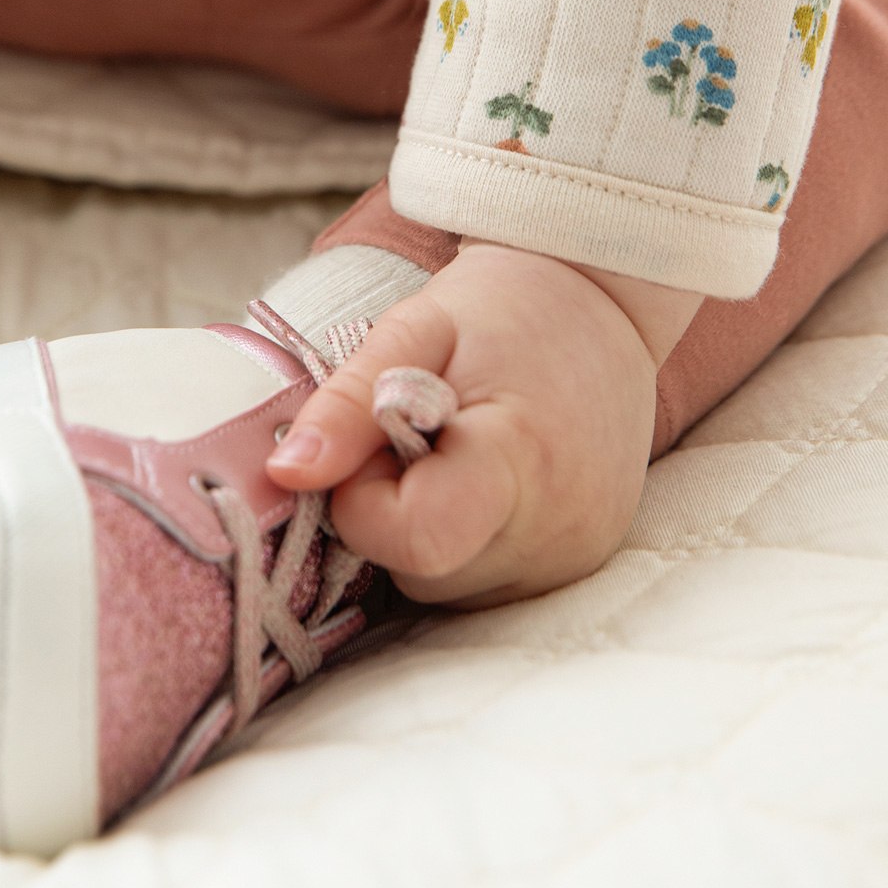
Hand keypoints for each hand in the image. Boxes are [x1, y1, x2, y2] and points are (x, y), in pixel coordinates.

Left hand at [265, 242, 702, 607]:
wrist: (603, 300)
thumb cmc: (503, 307)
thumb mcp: (413, 330)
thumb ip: (347, 406)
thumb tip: (285, 475)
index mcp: (521, 460)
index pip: (415, 539)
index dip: (368, 502)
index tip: (379, 444)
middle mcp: (558, 530)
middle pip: (422, 571)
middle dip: (391, 515)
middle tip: (419, 437)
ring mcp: (575, 556)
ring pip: (447, 586)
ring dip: (425, 532)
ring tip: (455, 452)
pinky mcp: (581, 564)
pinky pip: (485, 581)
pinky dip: (464, 540)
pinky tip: (482, 480)